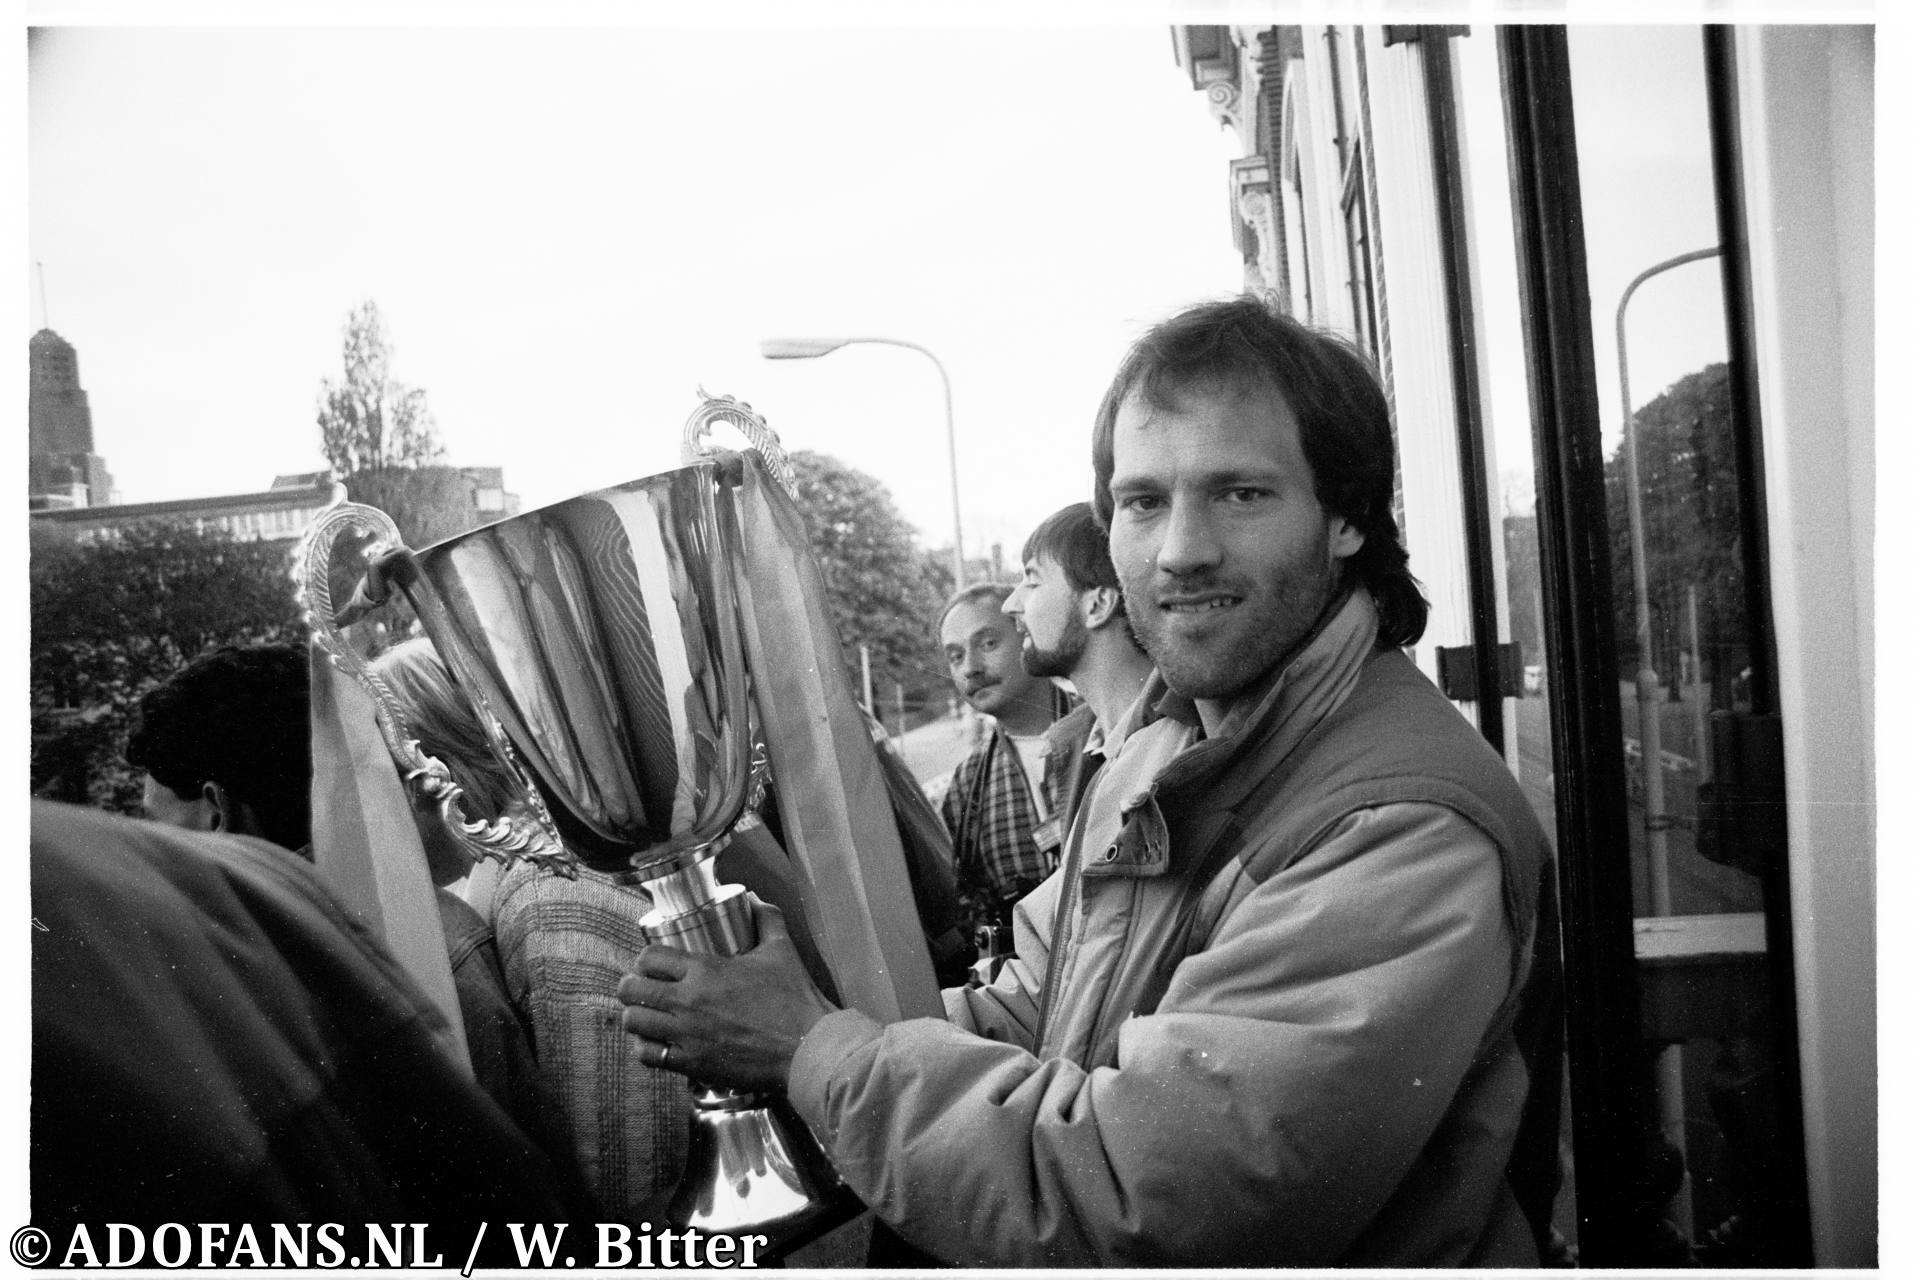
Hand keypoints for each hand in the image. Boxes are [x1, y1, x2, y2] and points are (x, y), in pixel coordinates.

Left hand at [617, 898, 838, 1093]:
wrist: (807, 1047)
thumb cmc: (795, 999)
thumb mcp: (781, 950)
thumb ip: (766, 918)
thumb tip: (755, 899)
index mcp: (706, 970)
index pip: (650, 957)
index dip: (645, 959)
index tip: (651, 965)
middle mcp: (689, 1001)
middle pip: (632, 990)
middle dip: (631, 987)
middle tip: (641, 989)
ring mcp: (687, 1034)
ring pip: (634, 1023)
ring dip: (636, 1017)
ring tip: (646, 1016)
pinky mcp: (692, 1063)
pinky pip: (649, 1056)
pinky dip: (647, 1049)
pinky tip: (657, 1044)